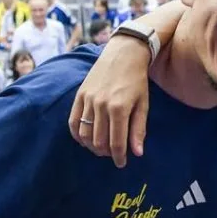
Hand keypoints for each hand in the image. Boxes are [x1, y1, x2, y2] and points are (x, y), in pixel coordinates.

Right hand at [69, 35, 150, 165]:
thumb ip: (139, 129)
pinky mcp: (79, 95)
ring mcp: (88, 100)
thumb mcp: (143, 104)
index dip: (119, 157)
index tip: (122, 163)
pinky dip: (77, 135)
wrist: (123, 54)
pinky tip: (85, 140)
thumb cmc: (137, 80)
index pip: (117, 143)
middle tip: (113, 155)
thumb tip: (137, 153)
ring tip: (101, 148)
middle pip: (99, 141)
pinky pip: (73, 122)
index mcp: (119, 108)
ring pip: (85, 134)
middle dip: (106, 153)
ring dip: (92, 146)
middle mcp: (101, 105)